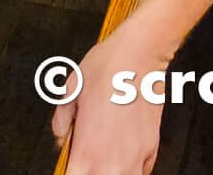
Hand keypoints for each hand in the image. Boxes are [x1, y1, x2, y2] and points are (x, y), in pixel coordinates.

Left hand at [47, 22, 169, 174]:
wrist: (141, 50)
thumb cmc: (107, 65)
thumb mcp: (71, 89)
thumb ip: (61, 119)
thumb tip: (62, 133)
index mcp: (86, 153)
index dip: (70, 172)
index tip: (71, 164)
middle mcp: (110, 162)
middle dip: (92, 174)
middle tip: (89, 162)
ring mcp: (134, 157)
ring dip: (114, 173)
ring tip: (107, 161)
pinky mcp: (151, 147)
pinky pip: (141, 172)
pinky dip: (133, 168)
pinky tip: (126, 156)